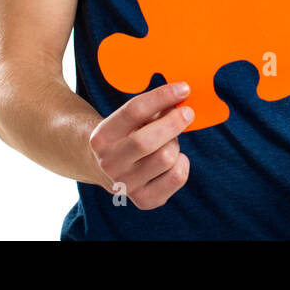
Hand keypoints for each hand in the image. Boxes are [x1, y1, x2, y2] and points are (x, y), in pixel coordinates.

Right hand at [88, 81, 193, 209]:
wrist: (105, 167)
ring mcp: (125, 185)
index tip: (184, 88)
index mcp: (101, 137)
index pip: (134, 111)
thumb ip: (154, 108)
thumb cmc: (126, 134)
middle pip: (147, 141)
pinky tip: (174, 159)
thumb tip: (183, 97)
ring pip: (166, 158)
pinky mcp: (144, 200)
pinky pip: (177, 177)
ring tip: (168, 141)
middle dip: (173, 122)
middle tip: (188, 112)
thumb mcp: (130, 118)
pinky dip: (182, 163)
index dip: (162, 96)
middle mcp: (109, 164)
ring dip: (175, 144)